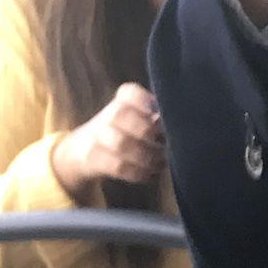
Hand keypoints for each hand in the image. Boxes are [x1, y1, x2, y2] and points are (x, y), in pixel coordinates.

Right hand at [50, 83, 163, 200]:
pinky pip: (116, 166)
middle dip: (146, 130)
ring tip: (161, 162)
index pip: (128, 92)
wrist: (88, 149)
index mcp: (123, 101)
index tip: (156, 111)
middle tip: (165, 144)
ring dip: (146, 155)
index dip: (142, 99)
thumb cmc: (129, 133)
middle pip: (119, 115)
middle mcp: (107, 115)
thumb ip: (158, 119)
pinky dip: (137, 172)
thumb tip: (180, 125)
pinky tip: (150, 175)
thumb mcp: (141, 121)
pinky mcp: (92, 158)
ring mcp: (96, 136)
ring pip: (120, 143)